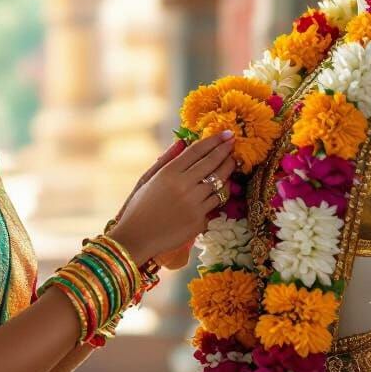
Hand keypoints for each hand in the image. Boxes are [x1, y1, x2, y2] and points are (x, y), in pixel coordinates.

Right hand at [110, 133, 236, 266]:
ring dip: (227, 172)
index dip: (214, 140)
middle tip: (234, 144)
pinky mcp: (199, 221)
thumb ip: (166, 159)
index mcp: (168, 173)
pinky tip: (221, 188)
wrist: (137, 237)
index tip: (226, 134)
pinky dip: (219, 195)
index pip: (197, 151)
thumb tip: (182, 142)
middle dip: (226, 151)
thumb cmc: (139, 207)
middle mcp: (183, 187)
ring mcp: (193, 205)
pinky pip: (215, 204)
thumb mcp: (147, 179)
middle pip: (212, 163)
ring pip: (220, 184)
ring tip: (231, 163)